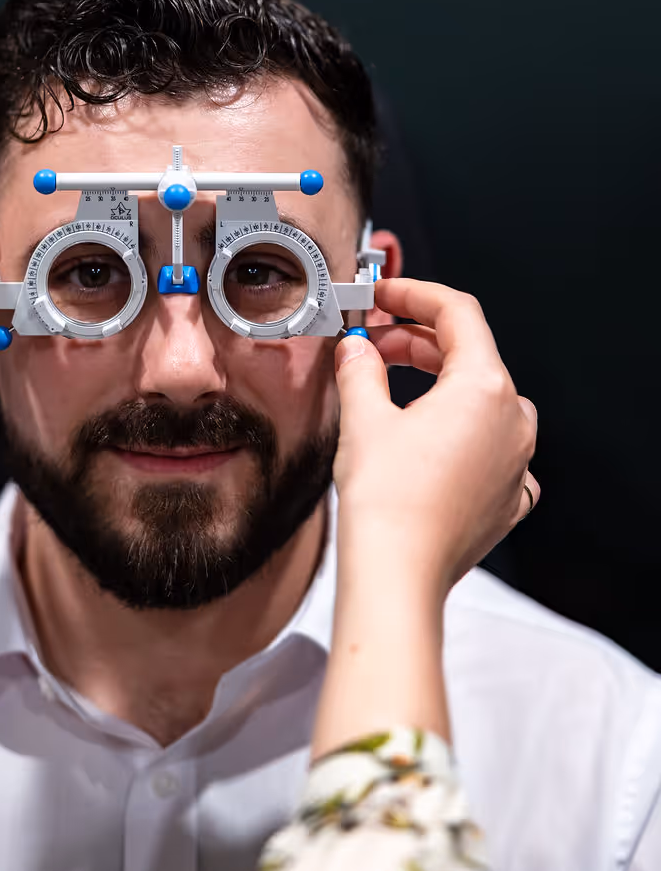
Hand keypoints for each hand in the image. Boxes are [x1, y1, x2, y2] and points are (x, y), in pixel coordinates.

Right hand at [312, 279, 537, 754]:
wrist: (397, 576)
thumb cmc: (387, 503)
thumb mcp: (363, 416)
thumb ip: (360, 367)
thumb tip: (355, 348)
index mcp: (486, 388)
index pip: (457, 313)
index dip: (413, 294)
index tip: (383, 295)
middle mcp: (514, 420)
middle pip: (468, 355)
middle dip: (415, 341)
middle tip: (369, 341)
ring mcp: (516, 461)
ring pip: (479, 400)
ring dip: (434, 384)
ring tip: (384, 387)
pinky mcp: (506, 496)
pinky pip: (486, 447)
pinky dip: (453, 432)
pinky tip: (417, 440)